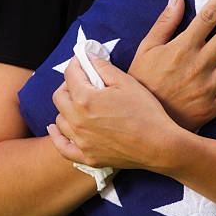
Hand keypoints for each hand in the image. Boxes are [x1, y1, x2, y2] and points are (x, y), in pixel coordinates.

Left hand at [49, 56, 180, 170]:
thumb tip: (89, 58)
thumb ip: (104, 68)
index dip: (76, 63)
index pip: (70, 75)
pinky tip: (55, 128)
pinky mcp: (87, 157)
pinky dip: (57, 136)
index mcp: (85, 99)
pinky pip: (62, 147)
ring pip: (60, 120)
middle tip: (82, 80)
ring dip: (65, 108)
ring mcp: (81, 141)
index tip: (82, 60)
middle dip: (68, 84)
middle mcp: (77, 121)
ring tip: (78, 103)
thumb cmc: (147, 113)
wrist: (160, 146)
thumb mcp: (127, 83)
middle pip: (59, 97)